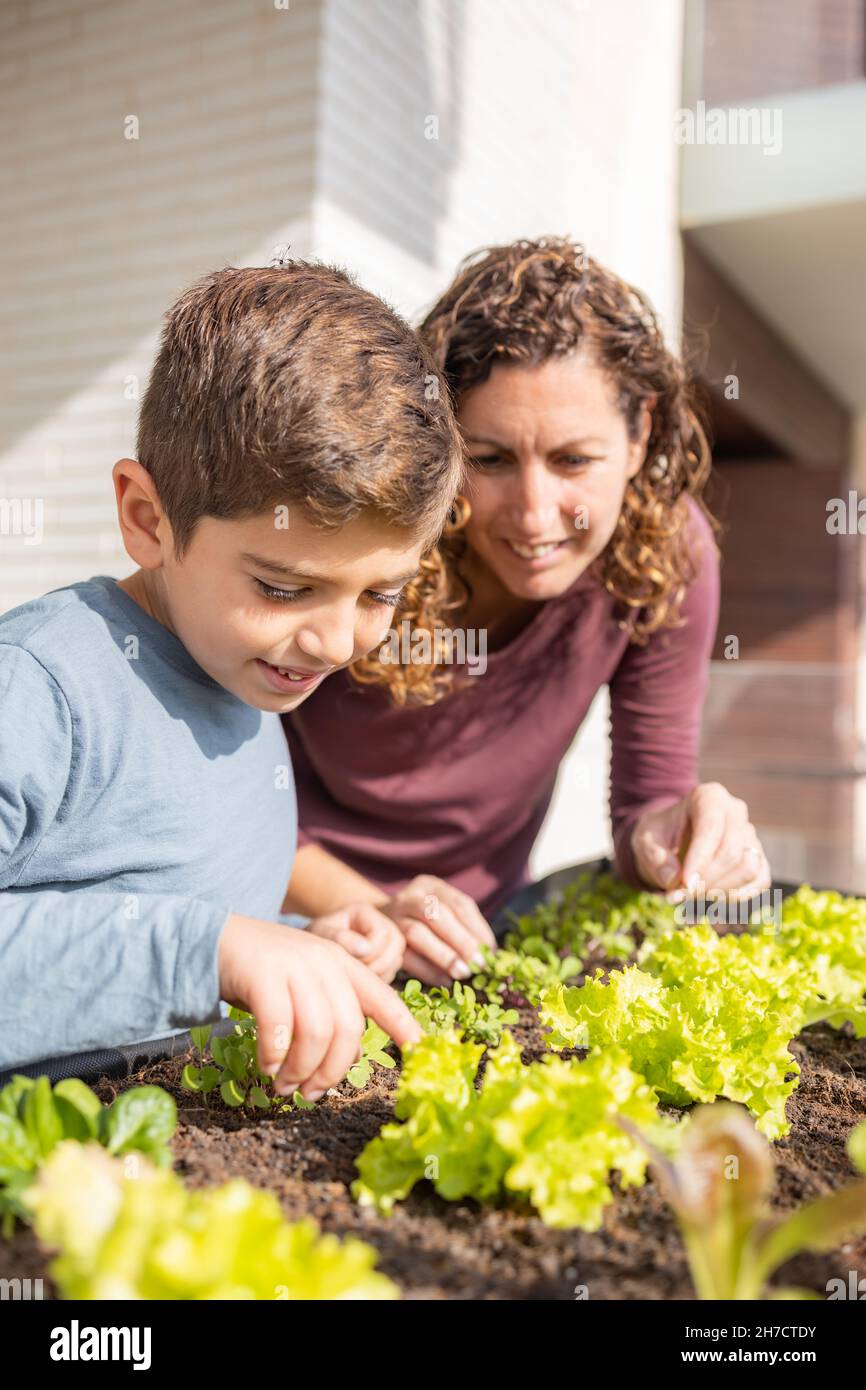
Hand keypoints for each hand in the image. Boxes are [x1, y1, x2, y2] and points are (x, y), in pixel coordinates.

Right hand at [217, 913, 420, 1099]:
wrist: (214, 938)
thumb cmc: (263, 973)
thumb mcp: (306, 986)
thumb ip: (329, 1014)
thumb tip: (348, 1061)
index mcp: (343, 964)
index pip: (383, 998)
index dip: (405, 1026)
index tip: (421, 1051)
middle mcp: (325, 961)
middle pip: (348, 1028)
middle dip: (333, 1071)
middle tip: (311, 1094)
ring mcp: (294, 964)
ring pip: (316, 1032)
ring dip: (301, 1070)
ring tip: (285, 1085)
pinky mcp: (263, 973)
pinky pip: (278, 1026)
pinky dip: (274, 1055)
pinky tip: (267, 1066)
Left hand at [306, 903, 404, 981]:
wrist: (316, 945)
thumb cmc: (318, 937)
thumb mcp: (322, 933)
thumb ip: (340, 938)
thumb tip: (365, 949)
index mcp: (365, 912)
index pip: (381, 932)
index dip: (368, 950)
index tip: (348, 957)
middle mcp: (382, 922)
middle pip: (396, 944)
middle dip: (376, 964)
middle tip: (354, 970)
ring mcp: (388, 940)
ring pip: (397, 960)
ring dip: (379, 973)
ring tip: (356, 974)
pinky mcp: (388, 957)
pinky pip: (393, 972)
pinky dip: (379, 979)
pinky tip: (361, 979)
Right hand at [379, 875, 496, 985]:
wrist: (374, 923)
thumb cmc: (420, 921)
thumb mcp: (441, 911)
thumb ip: (463, 925)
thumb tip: (490, 952)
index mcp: (429, 885)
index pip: (459, 903)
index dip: (477, 929)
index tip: (491, 951)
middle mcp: (408, 896)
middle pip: (437, 915)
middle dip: (461, 941)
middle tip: (479, 964)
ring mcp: (392, 917)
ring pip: (417, 933)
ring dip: (443, 955)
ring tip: (462, 974)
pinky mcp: (383, 940)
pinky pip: (405, 955)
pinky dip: (426, 970)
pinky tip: (444, 981)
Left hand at [630, 783, 770, 899]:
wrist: (672, 842)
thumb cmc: (660, 837)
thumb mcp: (645, 842)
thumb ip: (656, 859)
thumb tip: (674, 880)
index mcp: (709, 797)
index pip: (711, 829)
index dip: (700, 860)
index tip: (684, 884)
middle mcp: (736, 811)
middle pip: (732, 852)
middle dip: (706, 880)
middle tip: (681, 894)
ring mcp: (751, 835)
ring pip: (748, 867)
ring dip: (720, 889)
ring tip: (693, 892)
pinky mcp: (759, 858)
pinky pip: (759, 881)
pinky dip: (735, 895)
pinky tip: (712, 894)